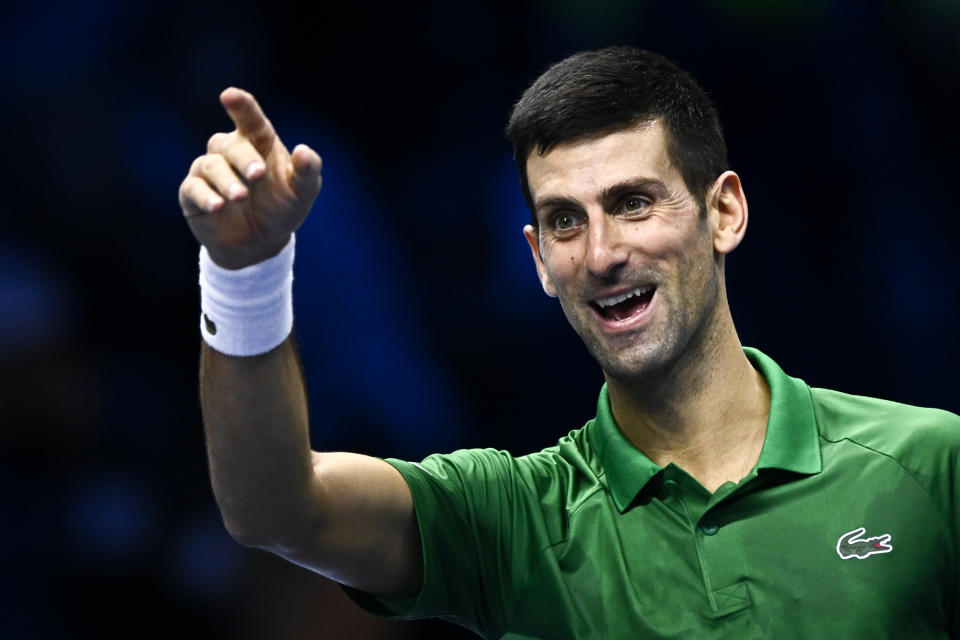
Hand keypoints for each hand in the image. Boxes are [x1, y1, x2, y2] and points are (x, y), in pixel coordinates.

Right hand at [179, 88, 321, 268]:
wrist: (260, 244)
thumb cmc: (282, 208)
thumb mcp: (302, 193)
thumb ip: (307, 172)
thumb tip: (304, 151)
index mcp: (259, 142)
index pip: (249, 118)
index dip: (240, 105)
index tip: (229, 96)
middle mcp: (231, 151)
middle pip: (231, 144)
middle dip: (244, 158)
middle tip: (258, 175)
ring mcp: (209, 170)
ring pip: (210, 165)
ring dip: (226, 180)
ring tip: (240, 197)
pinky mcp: (192, 193)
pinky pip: (193, 188)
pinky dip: (205, 196)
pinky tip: (217, 206)